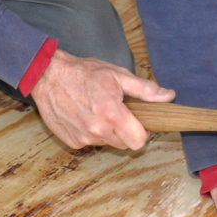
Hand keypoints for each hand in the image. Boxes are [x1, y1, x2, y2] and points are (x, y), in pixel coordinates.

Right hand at [30, 49, 174, 149]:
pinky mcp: (71, 142)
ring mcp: (83, 138)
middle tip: (116, 111)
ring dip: (107, 131)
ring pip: (107, 143)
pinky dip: (90, 132)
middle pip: (124, 144)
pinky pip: (90, 142)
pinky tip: (83, 114)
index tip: (136, 120)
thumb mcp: (117, 75)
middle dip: (125, 130)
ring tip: (97, 110)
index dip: (141, 131)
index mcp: (112, 115)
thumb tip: (168, 96)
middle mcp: (97, 131)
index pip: (138, 141)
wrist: (48, 76)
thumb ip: (145, 89)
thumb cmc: (83, 72)